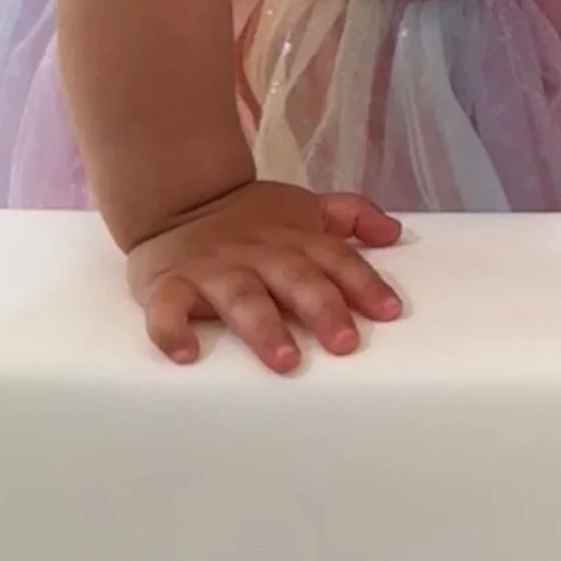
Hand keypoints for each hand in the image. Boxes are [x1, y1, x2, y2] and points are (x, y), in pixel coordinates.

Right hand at [126, 182, 404, 370]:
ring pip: (241, 298)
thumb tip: (394, 233)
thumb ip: (350, 215)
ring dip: (263, 327)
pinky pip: (166, 308)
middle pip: (295, 278)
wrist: (175, 200)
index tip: (389, 312)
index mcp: (294, 238)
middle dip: (322, 308)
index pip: (336, 257)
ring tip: (285, 360)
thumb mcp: (302, 209)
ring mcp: (212, 269)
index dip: (364, 282)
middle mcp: (257, 253)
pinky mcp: (168, 285)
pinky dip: (172, 329)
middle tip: (345, 343)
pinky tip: (186, 354)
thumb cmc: (248, 219)